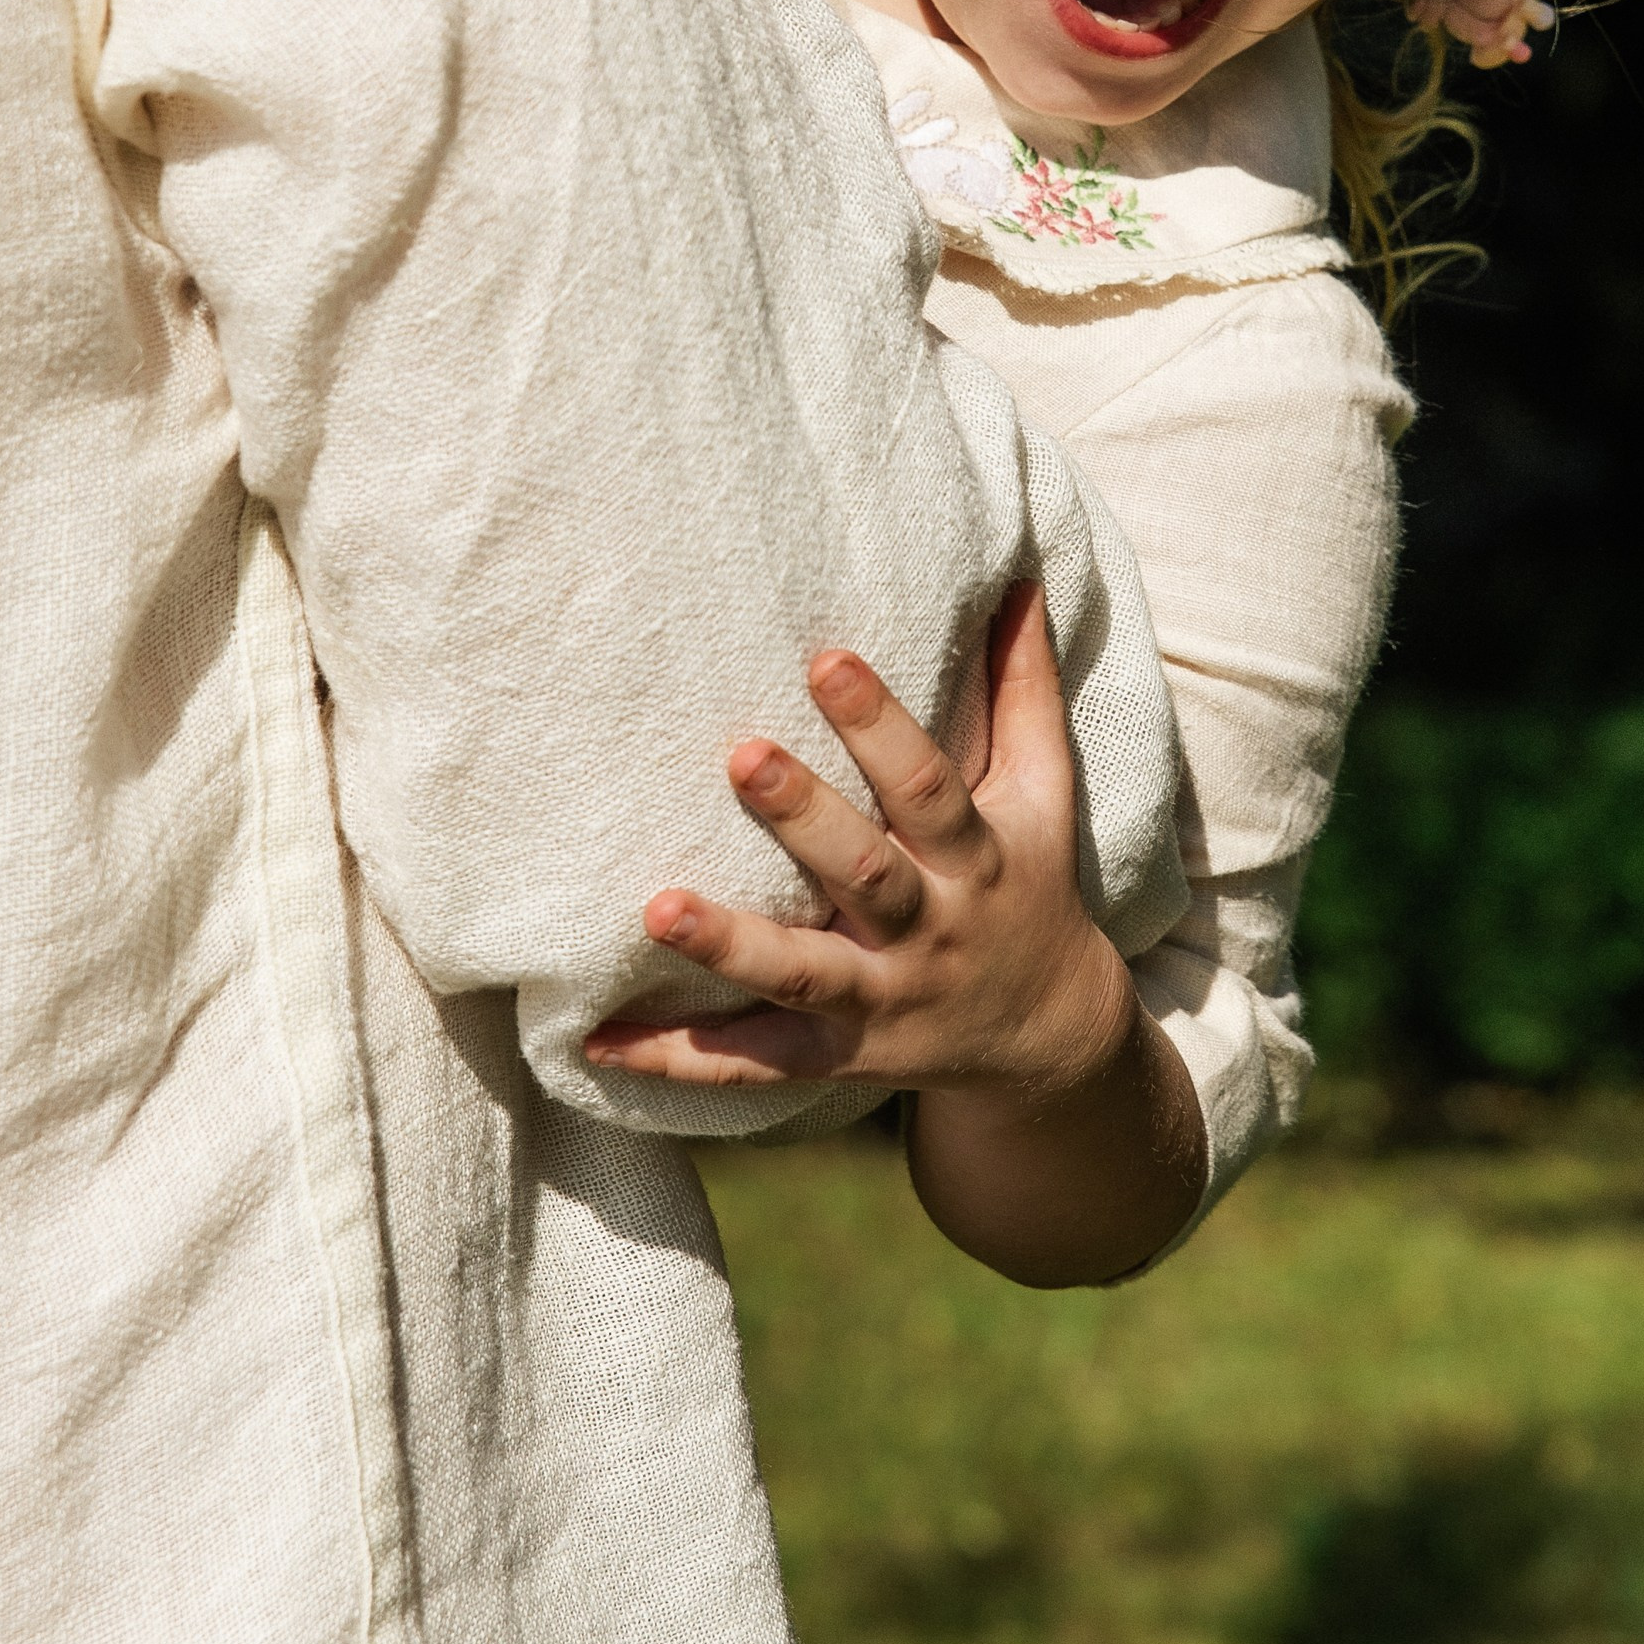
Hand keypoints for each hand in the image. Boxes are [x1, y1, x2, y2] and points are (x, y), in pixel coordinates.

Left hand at [584, 583, 1130, 1096]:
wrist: (1046, 1035)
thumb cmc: (1028, 883)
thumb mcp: (1043, 793)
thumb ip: (1024, 690)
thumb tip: (1021, 581)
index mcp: (974, 859)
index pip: (928, 786)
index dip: (881, 725)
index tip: (826, 659)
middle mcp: (928, 930)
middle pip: (864, 876)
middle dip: (803, 820)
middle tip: (741, 755)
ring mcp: (879, 1000)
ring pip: (800, 975)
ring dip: (728, 946)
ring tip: (655, 908)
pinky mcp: (834, 1054)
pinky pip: (751, 1062)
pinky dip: (676, 1058)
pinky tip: (596, 1042)